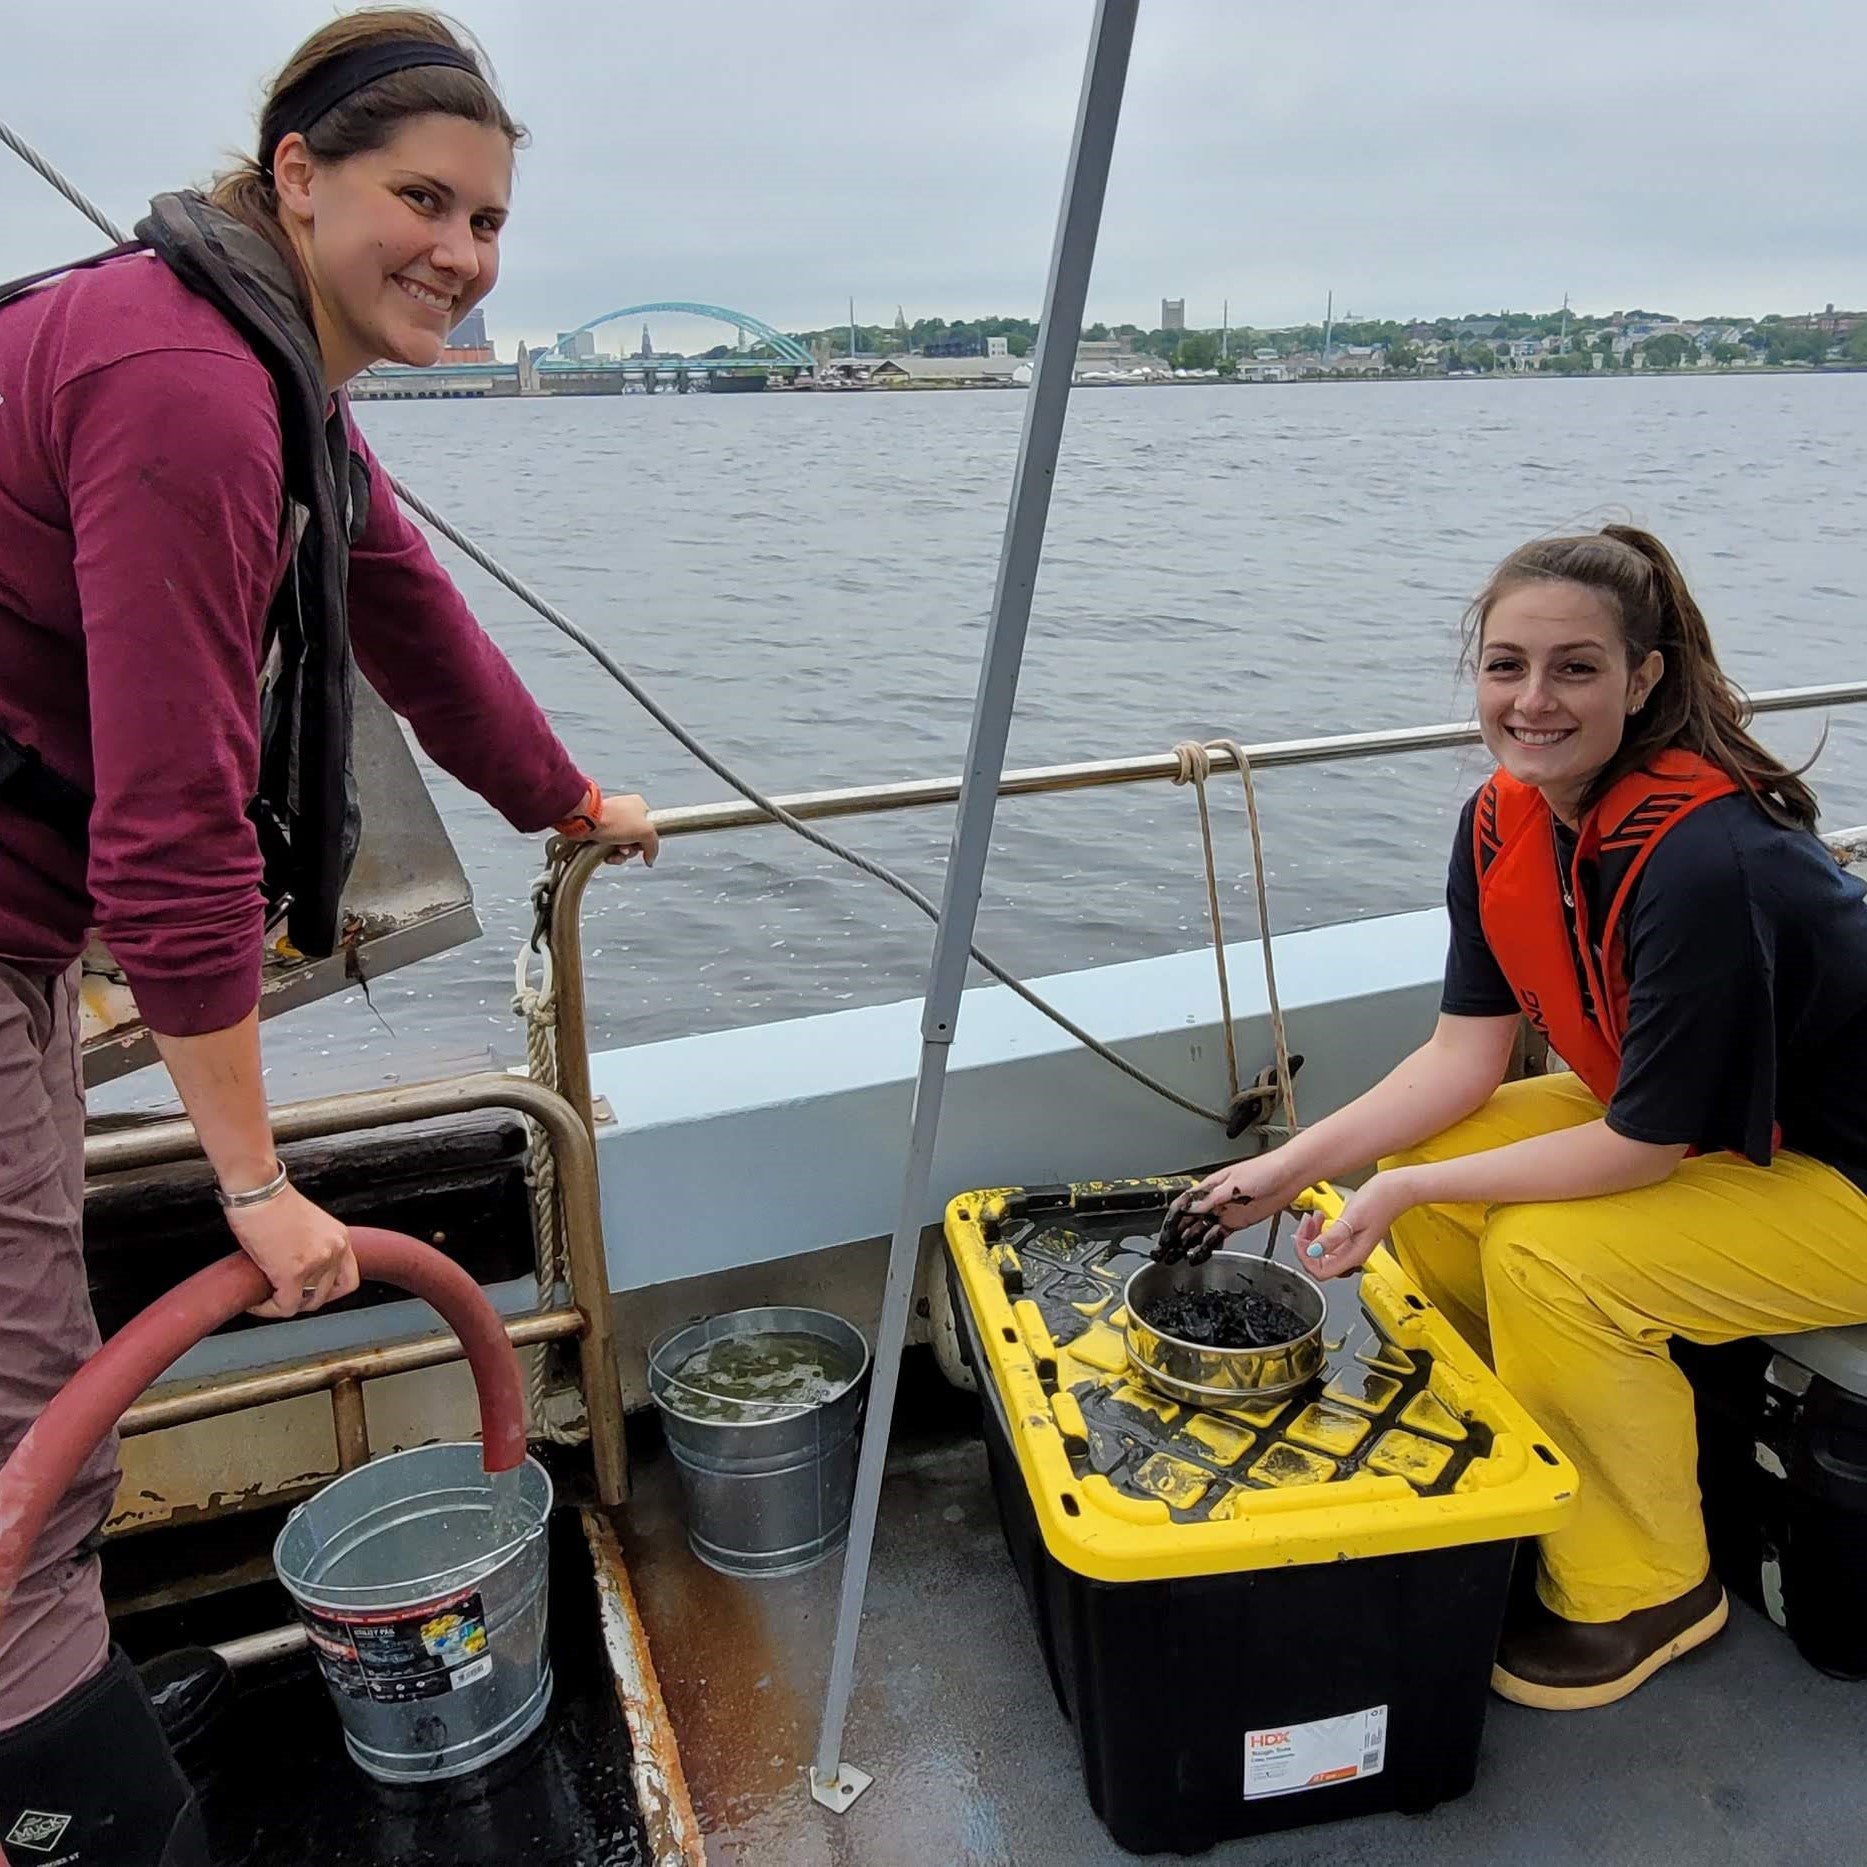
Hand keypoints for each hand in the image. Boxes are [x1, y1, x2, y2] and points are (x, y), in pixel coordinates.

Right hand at [225, 1184, 360, 1317]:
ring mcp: (316, 1263)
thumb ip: (312, 1246)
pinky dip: (268, 1309)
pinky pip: (284, 1306)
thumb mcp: (307, 1225)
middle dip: (303, 1300)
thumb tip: (297, 1268)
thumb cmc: (271, 1200)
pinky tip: (255, 1303)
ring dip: (283, 1305)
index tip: (308, 1293)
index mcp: (339, 1237)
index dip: (327, 1292)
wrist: (257, 1190)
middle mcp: (334, 1250)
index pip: (348, 1279)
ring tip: (266, 1298)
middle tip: (282, 1297)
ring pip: (305, 1304)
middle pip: (326, 1294)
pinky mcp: (292, 1273)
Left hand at [593, 792, 658, 866]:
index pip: (650, 828)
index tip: (642, 845)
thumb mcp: (645, 832)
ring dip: (620, 855)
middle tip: (625, 849)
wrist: (586, 821)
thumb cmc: (613, 819)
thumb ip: (653, 846)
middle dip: (631, 850)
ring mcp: (612, 822)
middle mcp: (625, 812)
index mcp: (638, 805)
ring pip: (623, 846)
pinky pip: (610, 848)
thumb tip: (650, 858)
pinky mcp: (600, 831)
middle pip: (636, 840)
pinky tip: (607, 855)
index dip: (646, 840)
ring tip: (614, 853)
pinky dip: (610, 855)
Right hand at [1157, 1153, 1303, 1263]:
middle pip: (1188, 1221)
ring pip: (1200, 1231)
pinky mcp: (1237, 1222)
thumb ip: (1211, 1199)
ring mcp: (1225, 1212)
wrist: (1288, 1176)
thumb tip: (1191, 1208)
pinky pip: (1217, 1237)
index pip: (1183, 1205)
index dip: (1171, 1222)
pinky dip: (1207, 1246)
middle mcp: (1214, 1201)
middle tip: (1163, 1252)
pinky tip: (1198, 1255)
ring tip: (1177, 1257)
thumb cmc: (1264, 1170)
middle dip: (1174, 1237)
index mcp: (1209, 1188)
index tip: (1164, 1237)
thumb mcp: (1234, 1184)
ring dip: (1187, 1244)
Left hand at [1292, 1169, 1419, 1280]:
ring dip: (1311, 1236)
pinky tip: (1319, 1218)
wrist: (1397, 1190)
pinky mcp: (1351, 1236)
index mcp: (1354, 1255)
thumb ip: (1332, 1238)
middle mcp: (1353, 1255)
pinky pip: (1329, 1241)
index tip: (1301, 1240)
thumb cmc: (1380, 1201)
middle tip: (1304, 1225)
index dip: (1306, 1258)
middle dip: (1306, 1245)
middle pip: (1318, 1262)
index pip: (1321, 1271)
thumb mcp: (1351, 1219)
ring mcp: (1351, 1246)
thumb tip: (1313, 1252)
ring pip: (1322, 1252)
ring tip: (1311, 1218)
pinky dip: (1319, 1231)